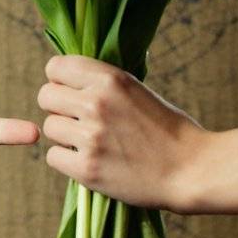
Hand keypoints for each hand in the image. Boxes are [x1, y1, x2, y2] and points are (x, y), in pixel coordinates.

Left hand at [37, 54, 210, 210]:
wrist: (192, 170)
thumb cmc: (168, 129)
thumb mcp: (137, 90)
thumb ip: (102, 82)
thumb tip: (66, 74)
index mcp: (109, 79)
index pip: (55, 67)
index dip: (60, 80)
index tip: (71, 91)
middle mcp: (95, 104)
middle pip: (45, 96)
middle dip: (59, 108)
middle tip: (79, 120)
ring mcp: (90, 137)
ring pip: (49, 127)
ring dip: (65, 136)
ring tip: (92, 142)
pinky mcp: (87, 168)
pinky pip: (54, 157)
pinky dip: (68, 161)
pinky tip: (90, 160)